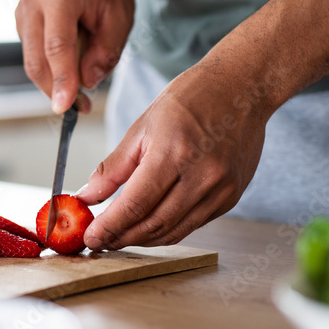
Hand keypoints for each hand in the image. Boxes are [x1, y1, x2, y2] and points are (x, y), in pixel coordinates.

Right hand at [15, 0, 134, 113]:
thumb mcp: (121, 16)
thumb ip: (106, 52)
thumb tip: (86, 82)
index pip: (56, 46)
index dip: (61, 80)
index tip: (65, 107)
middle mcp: (32, 2)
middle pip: (37, 61)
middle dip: (57, 90)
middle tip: (81, 108)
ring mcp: (21, 11)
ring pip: (33, 62)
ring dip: (54, 83)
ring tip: (81, 91)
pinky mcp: (21, 22)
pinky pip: (34, 55)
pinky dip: (50, 70)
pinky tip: (70, 68)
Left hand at [77, 65, 269, 246]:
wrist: (242, 88)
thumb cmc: (192, 98)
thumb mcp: (142, 126)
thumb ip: (113, 167)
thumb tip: (87, 195)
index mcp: (174, 153)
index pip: (135, 205)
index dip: (110, 227)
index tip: (91, 238)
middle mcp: (202, 176)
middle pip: (154, 225)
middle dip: (122, 238)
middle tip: (101, 241)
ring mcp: (221, 190)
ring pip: (174, 231)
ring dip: (144, 240)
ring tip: (120, 236)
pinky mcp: (232, 197)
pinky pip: (193, 224)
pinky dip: (168, 229)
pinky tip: (150, 224)